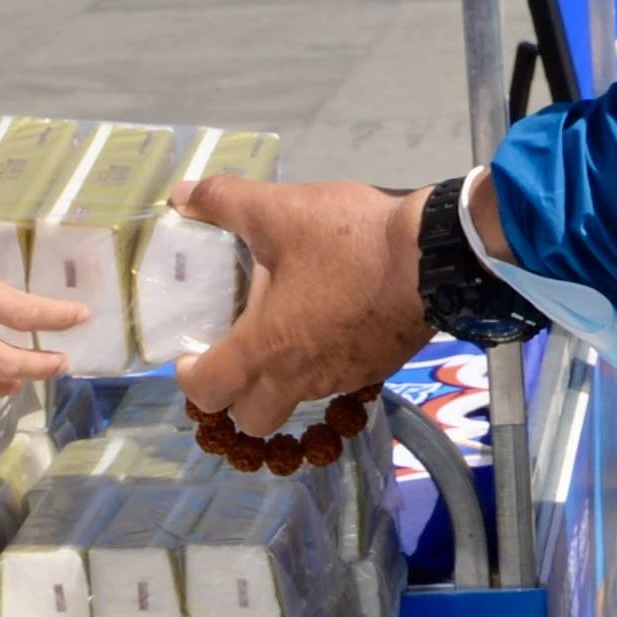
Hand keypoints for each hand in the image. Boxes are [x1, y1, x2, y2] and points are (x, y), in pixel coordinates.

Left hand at [173, 177, 428, 443]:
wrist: (435, 256)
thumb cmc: (348, 240)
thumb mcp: (279, 210)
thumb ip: (224, 200)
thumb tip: (182, 194)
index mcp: (267, 348)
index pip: (209, 393)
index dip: (191, 378)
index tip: (193, 353)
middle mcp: (300, 378)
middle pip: (253, 422)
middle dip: (236, 399)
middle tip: (236, 354)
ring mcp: (341, 380)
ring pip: (295, 401)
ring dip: (280, 380)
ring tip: (286, 329)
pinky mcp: (374, 371)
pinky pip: (334, 383)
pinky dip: (321, 365)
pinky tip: (329, 322)